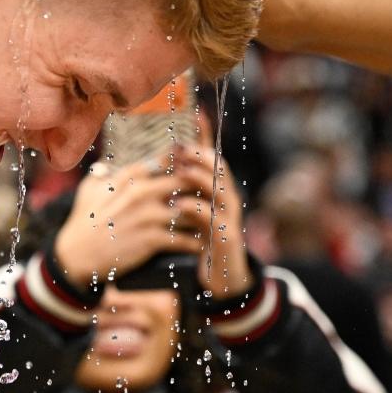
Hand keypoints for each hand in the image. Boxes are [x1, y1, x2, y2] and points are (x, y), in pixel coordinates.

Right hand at [53, 159, 203, 288]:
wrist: (76, 256)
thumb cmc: (82, 222)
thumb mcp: (88, 191)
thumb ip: (101, 174)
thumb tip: (106, 166)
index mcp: (129, 177)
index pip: (167, 159)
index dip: (186, 159)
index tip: (197, 164)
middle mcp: (142, 192)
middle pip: (185, 180)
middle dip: (201, 186)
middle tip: (213, 193)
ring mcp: (148, 216)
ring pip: (190, 209)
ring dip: (204, 215)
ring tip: (214, 220)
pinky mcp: (151, 240)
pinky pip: (183, 238)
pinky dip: (195, 242)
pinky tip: (203, 244)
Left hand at [173, 146, 251, 298]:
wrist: (222, 280)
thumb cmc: (202, 243)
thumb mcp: (191, 214)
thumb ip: (182, 192)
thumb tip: (162, 170)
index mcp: (217, 190)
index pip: (212, 156)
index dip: (206, 134)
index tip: (196, 112)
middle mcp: (226, 199)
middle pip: (218, 168)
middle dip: (200, 154)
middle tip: (179, 146)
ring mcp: (229, 217)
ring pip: (219, 188)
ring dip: (200, 176)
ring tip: (181, 168)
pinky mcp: (226, 236)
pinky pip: (212, 218)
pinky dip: (196, 208)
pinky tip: (179, 204)